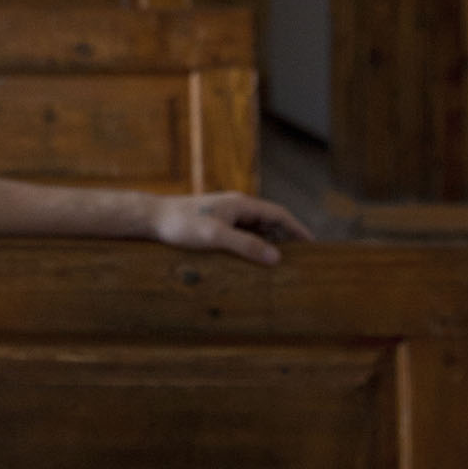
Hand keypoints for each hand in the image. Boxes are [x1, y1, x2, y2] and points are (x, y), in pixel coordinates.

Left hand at [149, 192, 312, 265]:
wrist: (152, 218)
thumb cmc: (182, 224)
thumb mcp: (215, 236)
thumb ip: (246, 245)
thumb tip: (276, 257)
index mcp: (241, 204)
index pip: (279, 214)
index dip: (298, 229)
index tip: (314, 245)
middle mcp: (237, 207)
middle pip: (271, 221)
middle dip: (288, 238)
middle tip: (303, 259)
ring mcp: (226, 215)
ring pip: (257, 229)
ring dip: (271, 243)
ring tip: (284, 264)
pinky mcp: (216, 224)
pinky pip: (243, 234)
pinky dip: (254, 245)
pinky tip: (254, 261)